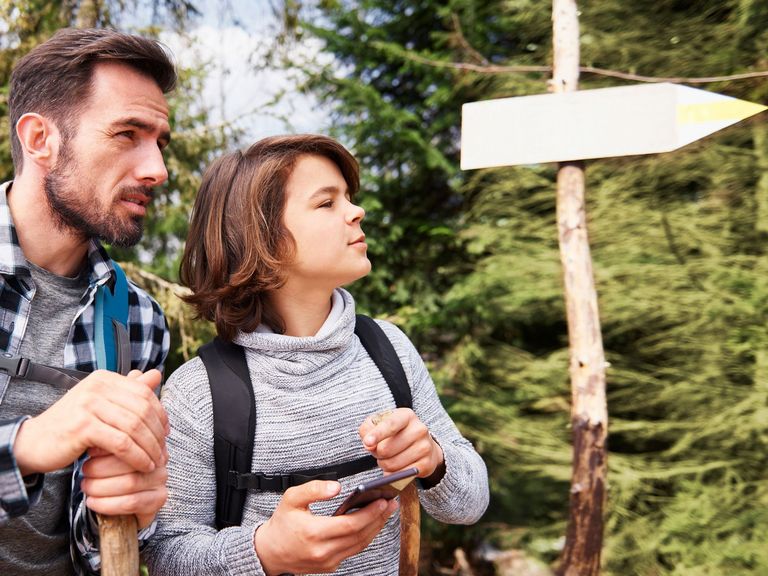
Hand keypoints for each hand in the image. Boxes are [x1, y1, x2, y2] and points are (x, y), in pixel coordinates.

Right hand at [13, 369, 166, 475]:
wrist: (34, 443)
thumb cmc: (73, 426)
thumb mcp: (102, 405)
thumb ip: (129, 391)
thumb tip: (157, 374)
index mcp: (104, 378)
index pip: (144, 393)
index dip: (160, 414)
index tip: (166, 433)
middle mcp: (97, 386)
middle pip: (142, 410)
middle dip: (157, 434)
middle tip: (164, 452)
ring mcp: (89, 404)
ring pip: (134, 427)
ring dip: (150, 448)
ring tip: (156, 462)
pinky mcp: (83, 426)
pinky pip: (121, 443)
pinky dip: (137, 456)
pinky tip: (143, 466)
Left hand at [81, 449, 167, 529]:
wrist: (120, 508)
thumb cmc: (112, 479)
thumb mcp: (108, 458)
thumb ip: (107, 448)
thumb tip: (94, 442)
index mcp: (148, 444)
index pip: (131, 443)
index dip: (109, 448)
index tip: (91, 452)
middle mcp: (158, 461)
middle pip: (131, 463)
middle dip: (102, 469)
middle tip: (86, 473)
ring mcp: (160, 481)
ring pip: (130, 483)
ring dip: (101, 487)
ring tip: (87, 487)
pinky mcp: (158, 500)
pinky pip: (131, 502)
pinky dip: (106, 504)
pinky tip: (92, 502)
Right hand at [254, 480, 397, 574]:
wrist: (270, 551)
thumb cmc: (282, 522)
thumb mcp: (291, 498)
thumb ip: (314, 489)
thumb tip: (337, 487)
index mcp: (313, 533)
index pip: (350, 525)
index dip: (369, 513)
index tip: (382, 500)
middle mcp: (322, 551)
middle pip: (360, 535)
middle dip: (378, 518)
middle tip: (391, 503)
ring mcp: (327, 561)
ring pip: (360, 545)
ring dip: (376, 527)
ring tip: (386, 511)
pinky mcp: (330, 565)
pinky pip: (353, 550)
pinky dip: (365, 536)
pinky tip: (372, 523)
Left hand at [359, 408, 444, 482]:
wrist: (422, 444)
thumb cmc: (396, 433)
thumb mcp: (381, 423)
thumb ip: (368, 429)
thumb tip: (369, 444)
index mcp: (406, 416)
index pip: (390, 424)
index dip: (378, 434)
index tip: (367, 442)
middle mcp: (419, 429)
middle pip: (386, 449)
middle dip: (377, 453)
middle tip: (379, 451)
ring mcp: (424, 447)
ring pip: (392, 464)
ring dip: (384, 464)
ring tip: (389, 458)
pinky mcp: (426, 464)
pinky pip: (401, 475)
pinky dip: (393, 474)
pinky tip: (396, 468)